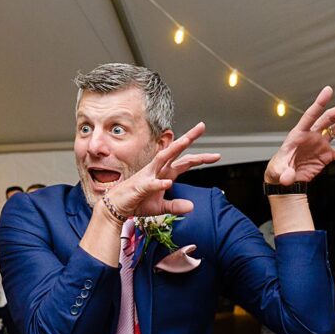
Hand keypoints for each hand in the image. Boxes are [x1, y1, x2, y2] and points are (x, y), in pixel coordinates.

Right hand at [106, 122, 220, 218]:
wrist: (117, 206)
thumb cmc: (137, 202)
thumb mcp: (161, 208)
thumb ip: (176, 206)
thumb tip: (192, 207)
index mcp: (165, 173)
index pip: (185, 162)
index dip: (201, 158)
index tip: (217, 156)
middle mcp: (158, 169)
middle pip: (175, 151)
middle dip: (188, 138)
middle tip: (201, 126)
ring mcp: (148, 176)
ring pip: (162, 158)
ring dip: (173, 149)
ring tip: (185, 140)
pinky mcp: (140, 187)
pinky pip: (151, 184)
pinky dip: (159, 183)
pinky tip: (168, 183)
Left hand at [265, 86, 334, 185]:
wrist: (284, 178)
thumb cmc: (278, 170)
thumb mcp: (279, 171)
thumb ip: (284, 173)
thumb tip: (288, 178)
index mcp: (299, 134)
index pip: (310, 115)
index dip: (319, 103)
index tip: (329, 90)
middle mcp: (312, 135)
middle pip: (330, 118)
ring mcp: (320, 144)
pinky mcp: (325, 156)